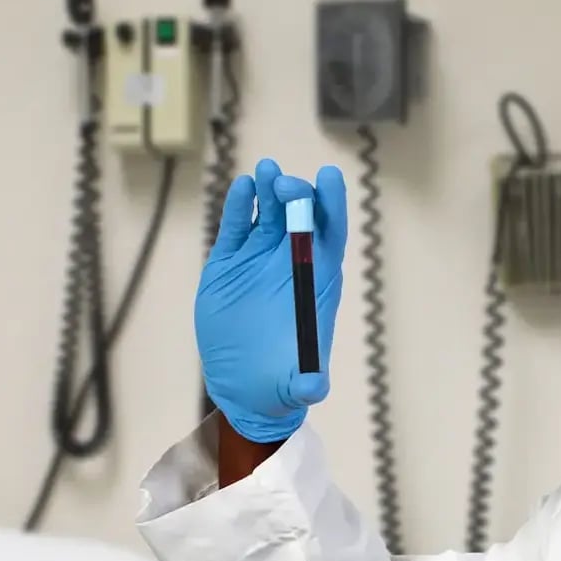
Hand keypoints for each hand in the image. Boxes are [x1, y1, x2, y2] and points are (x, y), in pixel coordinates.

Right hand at [195, 158, 347, 442]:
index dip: (331, 203)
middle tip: (284, 186)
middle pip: (300, 215)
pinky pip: (236, 226)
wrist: (246, 386)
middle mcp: (292, 262)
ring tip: (265, 170)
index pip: (330, 232)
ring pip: (269, 213)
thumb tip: (314, 389)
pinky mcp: (229, 263)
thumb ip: (307, 385)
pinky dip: (238, 205)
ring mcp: (260, 258)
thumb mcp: (296, 388)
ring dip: (268, 189)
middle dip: (296, 195)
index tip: (329, 177)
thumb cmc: (283, 383)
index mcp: (318, 279)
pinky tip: (241, 187)